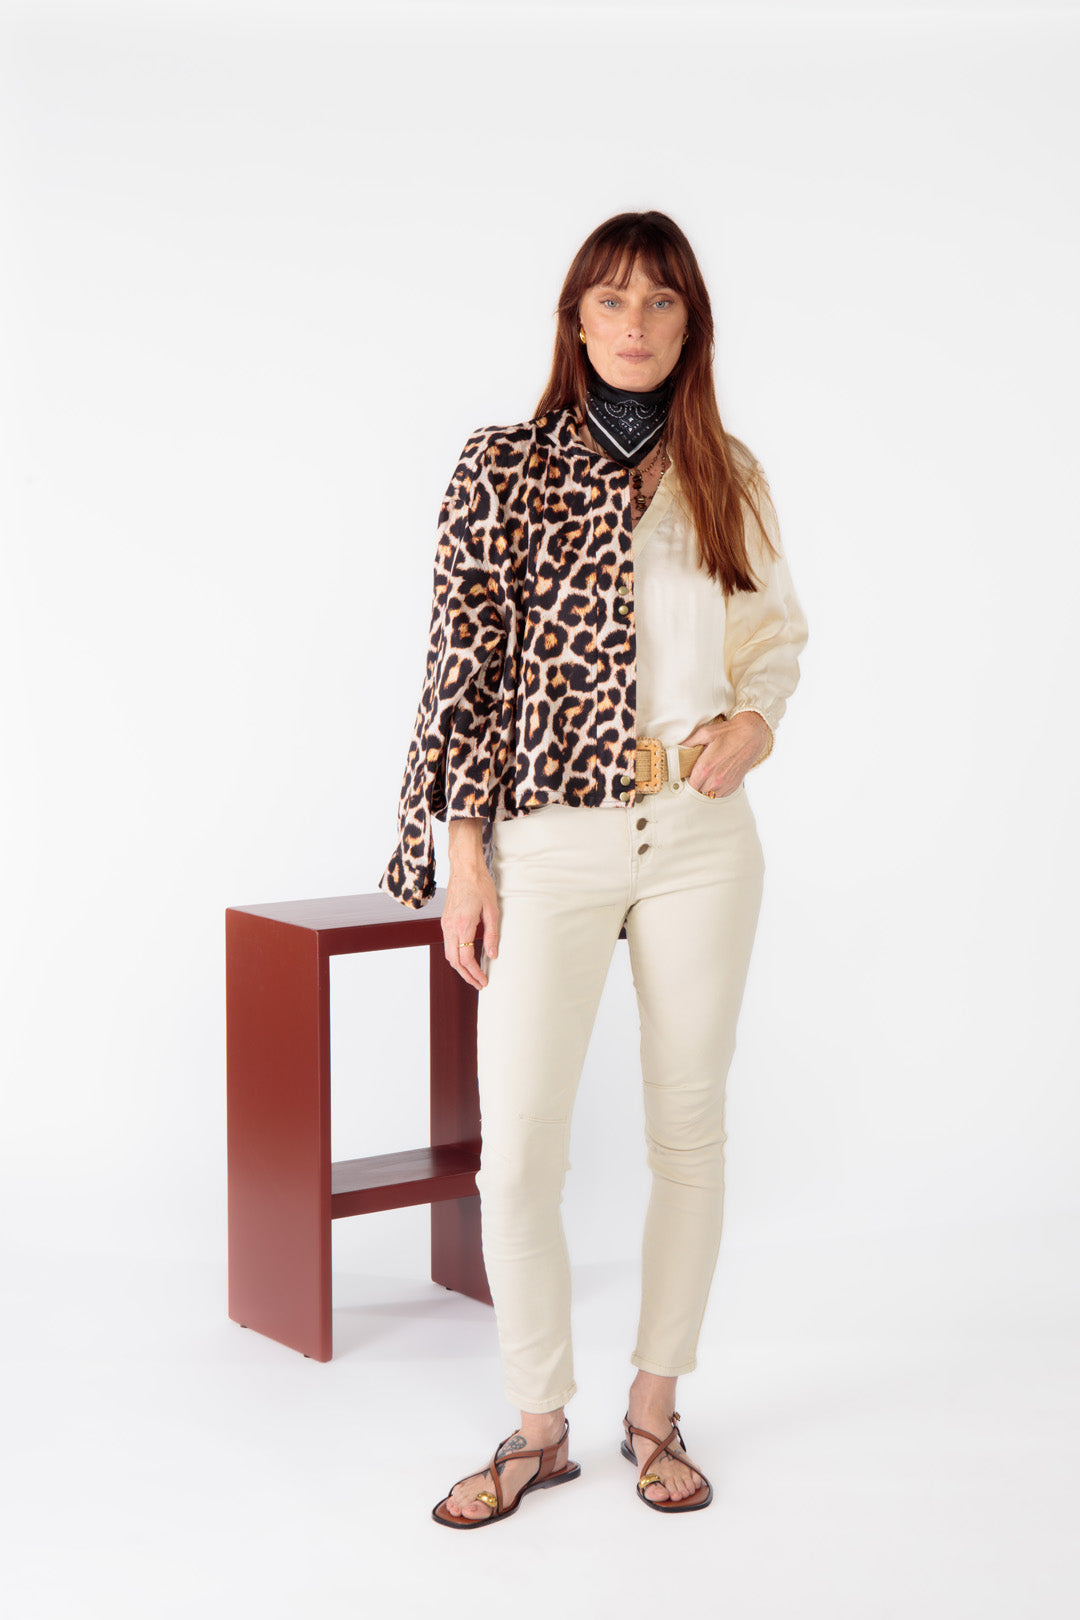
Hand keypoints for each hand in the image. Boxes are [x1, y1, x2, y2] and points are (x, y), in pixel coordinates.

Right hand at [443, 818, 500, 989]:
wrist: (465, 867)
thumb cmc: (480, 885)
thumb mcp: (492, 910)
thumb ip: (492, 935)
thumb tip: (492, 955)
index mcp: (462, 925)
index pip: (466, 958)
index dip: (475, 973)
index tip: (484, 981)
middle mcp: (450, 926)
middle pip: (453, 960)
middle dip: (466, 975)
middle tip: (479, 984)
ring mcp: (445, 923)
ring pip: (449, 953)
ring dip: (460, 967)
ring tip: (473, 975)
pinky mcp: (445, 920)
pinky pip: (448, 944)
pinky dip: (456, 955)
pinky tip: (467, 958)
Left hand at [679, 712, 770, 797]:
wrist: (752, 735)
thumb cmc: (728, 732)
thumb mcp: (705, 733)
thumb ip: (688, 743)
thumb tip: (676, 749)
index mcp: (706, 767)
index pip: (689, 785)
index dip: (685, 781)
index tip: (685, 775)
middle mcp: (716, 779)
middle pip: (698, 792)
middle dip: (695, 784)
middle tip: (695, 774)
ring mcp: (726, 784)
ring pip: (709, 795)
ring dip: (705, 788)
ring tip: (707, 776)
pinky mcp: (734, 785)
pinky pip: (720, 794)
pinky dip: (716, 789)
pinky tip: (716, 777)